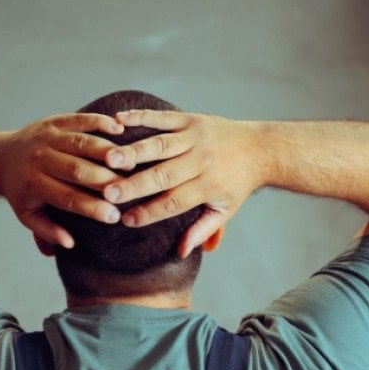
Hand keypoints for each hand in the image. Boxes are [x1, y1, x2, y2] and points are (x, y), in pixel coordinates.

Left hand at [0, 113, 125, 247]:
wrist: (0, 158)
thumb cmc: (22, 192)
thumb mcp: (27, 215)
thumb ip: (47, 232)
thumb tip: (69, 244)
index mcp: (33, 184)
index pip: (67, 198)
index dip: (92, 208)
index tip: (115, 217)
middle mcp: (39, 159)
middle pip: (76, 169)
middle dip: (105, 180)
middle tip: (131, 189)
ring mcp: (47, 137)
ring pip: (81, 143)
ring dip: (107, 152)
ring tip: (131, 162)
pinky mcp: (54, 121)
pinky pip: (79, 120)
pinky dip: (100, 122)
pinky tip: (121, 129)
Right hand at [101, 111, 263, 255]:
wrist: (260, 148)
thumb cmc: (237, 183)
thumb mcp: (225, 210)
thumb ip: (202, 230)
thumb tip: (182, 253)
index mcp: (210, 184)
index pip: (175, 202)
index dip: (150, 212)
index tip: (126, 220)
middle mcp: (202, 160)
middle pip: (163, 174)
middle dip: (134, 184)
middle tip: (108, 193)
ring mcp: (196, 136)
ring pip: (159, 145)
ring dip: (133, 151)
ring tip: (108, 158)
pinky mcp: (191, 119)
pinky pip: (162, 117)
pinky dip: (139, 116)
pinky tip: (117, 118)